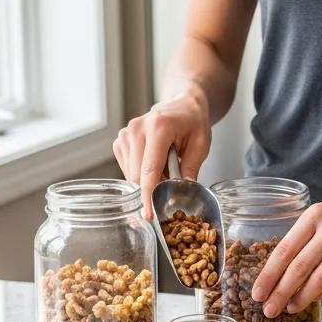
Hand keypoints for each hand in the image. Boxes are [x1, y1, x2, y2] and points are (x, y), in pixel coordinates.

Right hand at [113, 87, 211, 219]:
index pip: (149, 169)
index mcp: (158, 128)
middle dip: (154, 188)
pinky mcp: (120, 141)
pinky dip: (142, 173)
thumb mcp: (200, 145)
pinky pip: (128, 169)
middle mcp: (137, 129)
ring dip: (148, 180)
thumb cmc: (193, 123)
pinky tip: (155, 162)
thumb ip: (190, 170)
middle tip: (173, 180)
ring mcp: (125, 134)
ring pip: (131, 175)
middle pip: (137, 176)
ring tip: (166, 164)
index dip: (148, 196)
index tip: (148, 216)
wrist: (183, 106)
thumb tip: (181, 195)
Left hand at [250, 176, 321, 317]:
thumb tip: (283, 269)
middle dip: (280, 292)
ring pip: (320, 277)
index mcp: (315, 215)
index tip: (257, 293)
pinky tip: (314, 299)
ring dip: (302, 297)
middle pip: (299, 267)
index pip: (285, 250)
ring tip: (289, 308)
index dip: (269, 275)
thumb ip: (308, 236)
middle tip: (268, 309)